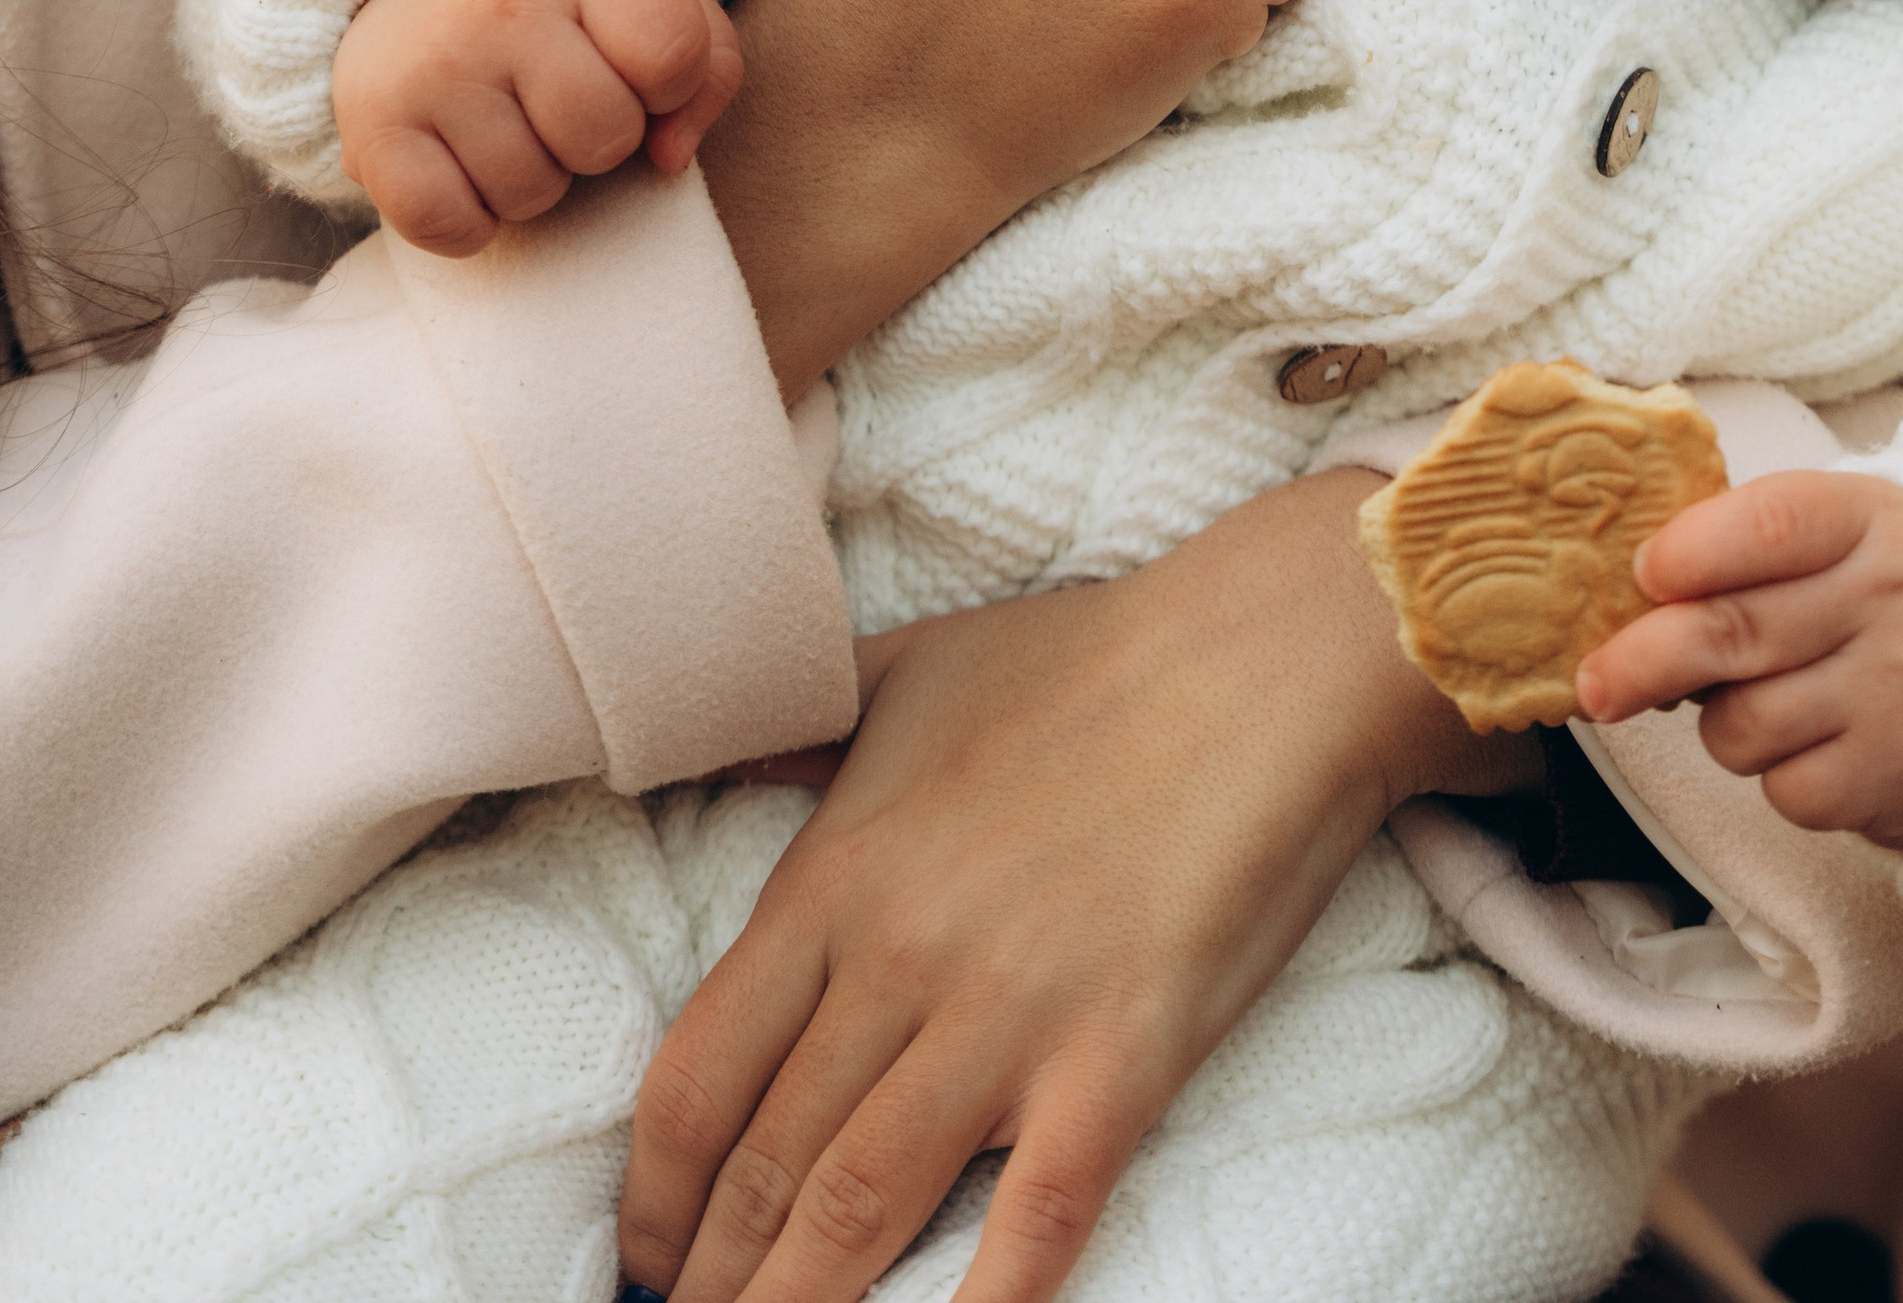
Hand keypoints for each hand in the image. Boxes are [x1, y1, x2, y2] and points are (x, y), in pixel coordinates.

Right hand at [332, 0, 743, 254]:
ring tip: (505, 120)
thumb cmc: (557, 2)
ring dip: (533, 177)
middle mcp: (498, 0)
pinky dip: (467, 221)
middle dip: (599, 137)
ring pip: (532, 193)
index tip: (632, 65)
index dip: (669, 84)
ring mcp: (429, 66)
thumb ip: (706, 67)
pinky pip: (450, 228)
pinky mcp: (371, 129)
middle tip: (557, 98)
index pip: (673, 54)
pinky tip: (460, 164)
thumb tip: (670, 158)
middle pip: (605, 136)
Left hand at [617, 468, 1529, 1302]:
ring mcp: (1009, 1020)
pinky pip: (1031, 1227)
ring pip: (859, 1212)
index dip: (651, 1194)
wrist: (1263, 660)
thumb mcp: (905, 668)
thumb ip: (799, 726)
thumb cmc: (1087, 661)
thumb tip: (710, 743)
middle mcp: (900, 961)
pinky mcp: (1118, 1067)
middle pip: (763, 1168)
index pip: (696, 1078)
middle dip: (708, 1281)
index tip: (639, 1256)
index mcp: (837, 876)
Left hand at [1575, 472, 1902, 858]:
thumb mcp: (1853, 532)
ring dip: (1725, 724)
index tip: (1644, 573)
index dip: (1692, 550)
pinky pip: (1785, 790)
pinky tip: (1823, 747)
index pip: (1769, 522)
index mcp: (1869, 519)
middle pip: (1729, 633)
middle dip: (1639, 660)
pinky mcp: (1897, 781)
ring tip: (1773, 702)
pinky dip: (1782, 777)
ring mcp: (1897, 695)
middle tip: (1593, 683)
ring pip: (1741, 725)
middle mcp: (1890, 601)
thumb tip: (1634, 589)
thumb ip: (1755, 542)